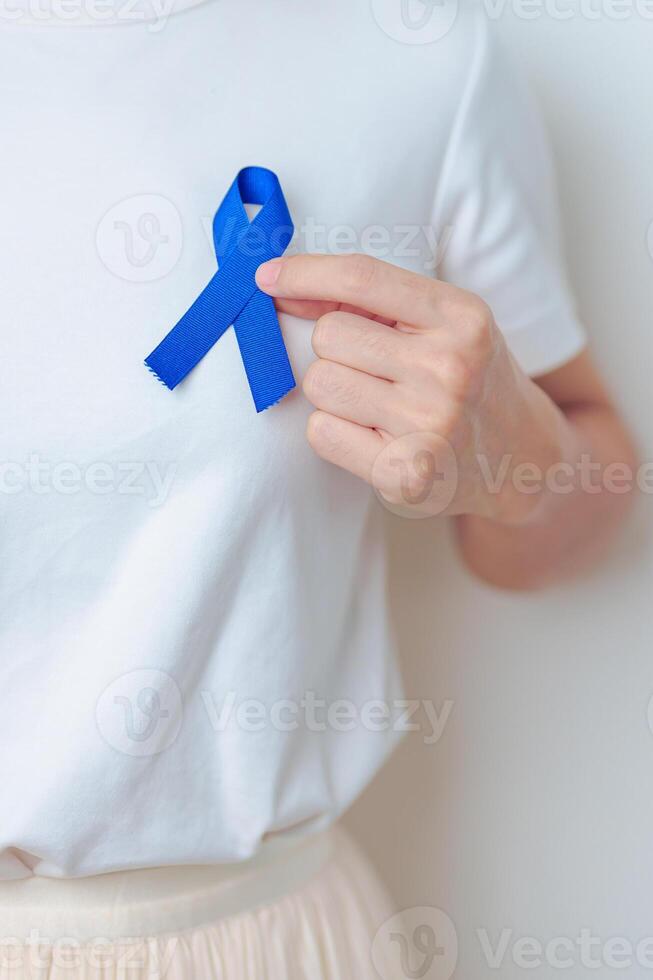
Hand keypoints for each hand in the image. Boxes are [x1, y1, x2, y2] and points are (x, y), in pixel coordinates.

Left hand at [256, 254, 565, 521]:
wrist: (523, 458)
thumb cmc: (471, 380)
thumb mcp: (447, 324)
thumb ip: (376, 301)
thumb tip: (282, 284)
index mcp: (462, 318)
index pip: (362, 279)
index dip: (304, 272)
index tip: (267, 276)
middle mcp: (449, 368)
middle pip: (328, 336)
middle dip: (336, 348)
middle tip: (373, 368)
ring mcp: (428, 426)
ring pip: (319, 383)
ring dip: (334, 391)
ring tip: (377, 403)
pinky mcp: (405, 476)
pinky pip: (321, 433)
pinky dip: (334, 431)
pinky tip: (373, 435)